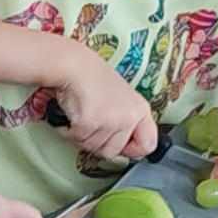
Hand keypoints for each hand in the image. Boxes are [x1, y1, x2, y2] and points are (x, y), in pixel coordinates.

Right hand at [51, 50, 159, 167]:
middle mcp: (129, 116)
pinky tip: (73, 113)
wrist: (73, 65)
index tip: (120, 145)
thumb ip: (124, 124)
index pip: (148, 145)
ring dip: (81, 136)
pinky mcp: (90, 122)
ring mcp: (111, 120)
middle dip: (96, 142)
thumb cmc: (93, 80)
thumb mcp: (120, 101)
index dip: (131, 150)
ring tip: (82, 113)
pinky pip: (76, 139)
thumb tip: (121, 149)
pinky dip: (69, 130)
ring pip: (92, 147)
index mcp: (140, 110)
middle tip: (91, 121)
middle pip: (112, 152)